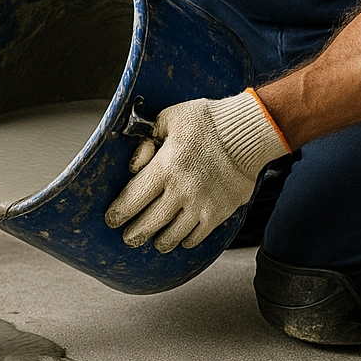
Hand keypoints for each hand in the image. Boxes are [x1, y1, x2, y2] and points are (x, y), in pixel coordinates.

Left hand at [105, 91, 287, 252]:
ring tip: (155, 242)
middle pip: (149, 223)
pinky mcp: (219, 213)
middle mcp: (180, 191)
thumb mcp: (169, 118)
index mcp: (164, 168)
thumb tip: (135, 165)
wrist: (248, 132)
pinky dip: (186, 240)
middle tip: (129, 238)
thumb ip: (147, 140)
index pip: (132, 199)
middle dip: (134, 234)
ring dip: (160, 241)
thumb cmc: (207, 121)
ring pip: (172, 235)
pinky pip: (197, 236)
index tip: (112, 219)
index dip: (119, 213)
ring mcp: (200, 205)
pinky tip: (181, 238)